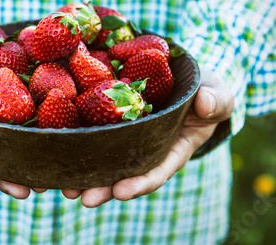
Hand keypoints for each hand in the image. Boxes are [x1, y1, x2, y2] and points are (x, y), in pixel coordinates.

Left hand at [62, 68, 233, 206]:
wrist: (183, 77)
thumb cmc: (204, 90)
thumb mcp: (217, 93)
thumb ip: (216, 100)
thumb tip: (205, 103)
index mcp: (172, 148)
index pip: (156, 170)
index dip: (140, 183)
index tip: (121, 192)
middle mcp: (146, 147)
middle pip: (124, 173)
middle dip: (103, 188)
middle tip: (83, 198)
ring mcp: (127, 135)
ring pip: (104, 159)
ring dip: (85, 174)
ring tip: (64, 187)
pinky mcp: (112, 118)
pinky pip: (94, 131)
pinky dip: (78, 142)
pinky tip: (59, 148)